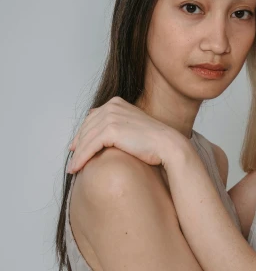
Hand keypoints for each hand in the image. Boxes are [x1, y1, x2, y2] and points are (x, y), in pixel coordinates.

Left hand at [67, 97, 187, 173]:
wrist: (167, 145)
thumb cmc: (153, 141)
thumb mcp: (132, 127)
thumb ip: (117, 125)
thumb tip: (100, 133)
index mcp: (116, 102)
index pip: (91, 118)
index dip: (81, 134)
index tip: (75, 147)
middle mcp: (111, 106)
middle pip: (86, 128)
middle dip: (77, 145)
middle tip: (72, 160)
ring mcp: (111, 117)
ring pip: (85, 139)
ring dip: (77, 155)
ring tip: (73, 168)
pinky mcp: (111, 130)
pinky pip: (89, 146)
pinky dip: (81, 158)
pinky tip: (76, 168)